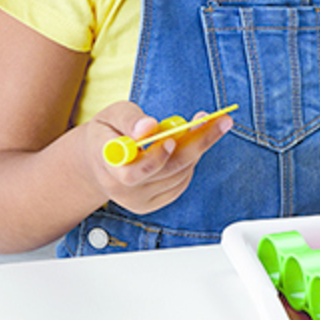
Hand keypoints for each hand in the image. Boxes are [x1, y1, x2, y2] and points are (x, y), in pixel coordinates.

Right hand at [87, 102, 232, 213]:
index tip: (171, 140)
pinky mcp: (151, 204)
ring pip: (179, 174)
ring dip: (197, 148)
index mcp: (107, 163)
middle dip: (197, 143)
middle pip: (167, 171)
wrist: (98, 160)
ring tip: (205, 125)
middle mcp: (121, 188)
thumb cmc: (108, 132)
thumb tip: (148, 126)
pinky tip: (191, 145)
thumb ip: (129, 120)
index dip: (155, 159)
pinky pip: (180, 183)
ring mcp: (137, 200)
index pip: (133, 172)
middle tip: (220, 121)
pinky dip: (190, 162)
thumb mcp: (112, 115)